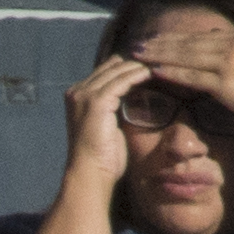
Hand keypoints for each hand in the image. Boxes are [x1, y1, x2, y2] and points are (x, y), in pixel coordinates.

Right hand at [61, 54, 151, 184]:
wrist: (90, 173)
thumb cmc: (100, 155)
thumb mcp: (105, 122)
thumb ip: (112, 102)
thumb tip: (132, 88)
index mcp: (76, 97)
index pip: (104, 70)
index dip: (126, 67)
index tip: (148, 66)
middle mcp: (76, 93)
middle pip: (111, 66)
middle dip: (134, 63)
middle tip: (157, 61)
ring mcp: (85, 96)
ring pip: (117, 70)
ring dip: (138, 67)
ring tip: (158, 66)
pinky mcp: (96, 101)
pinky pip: (122, 80)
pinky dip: (137, 75)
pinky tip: (150, 74)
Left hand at [131, 22, 233, 139]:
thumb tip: (224, 41)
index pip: (203, 36)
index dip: (178, 37)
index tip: (159, 38)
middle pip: (190, 42)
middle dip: (162, 42)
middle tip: (139, 43)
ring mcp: (229, 62)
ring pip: (186, 56)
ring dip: (160, 54)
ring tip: (138, 54)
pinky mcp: (225, 82)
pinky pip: (192, 76)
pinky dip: (172, 72)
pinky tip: (154, 70)